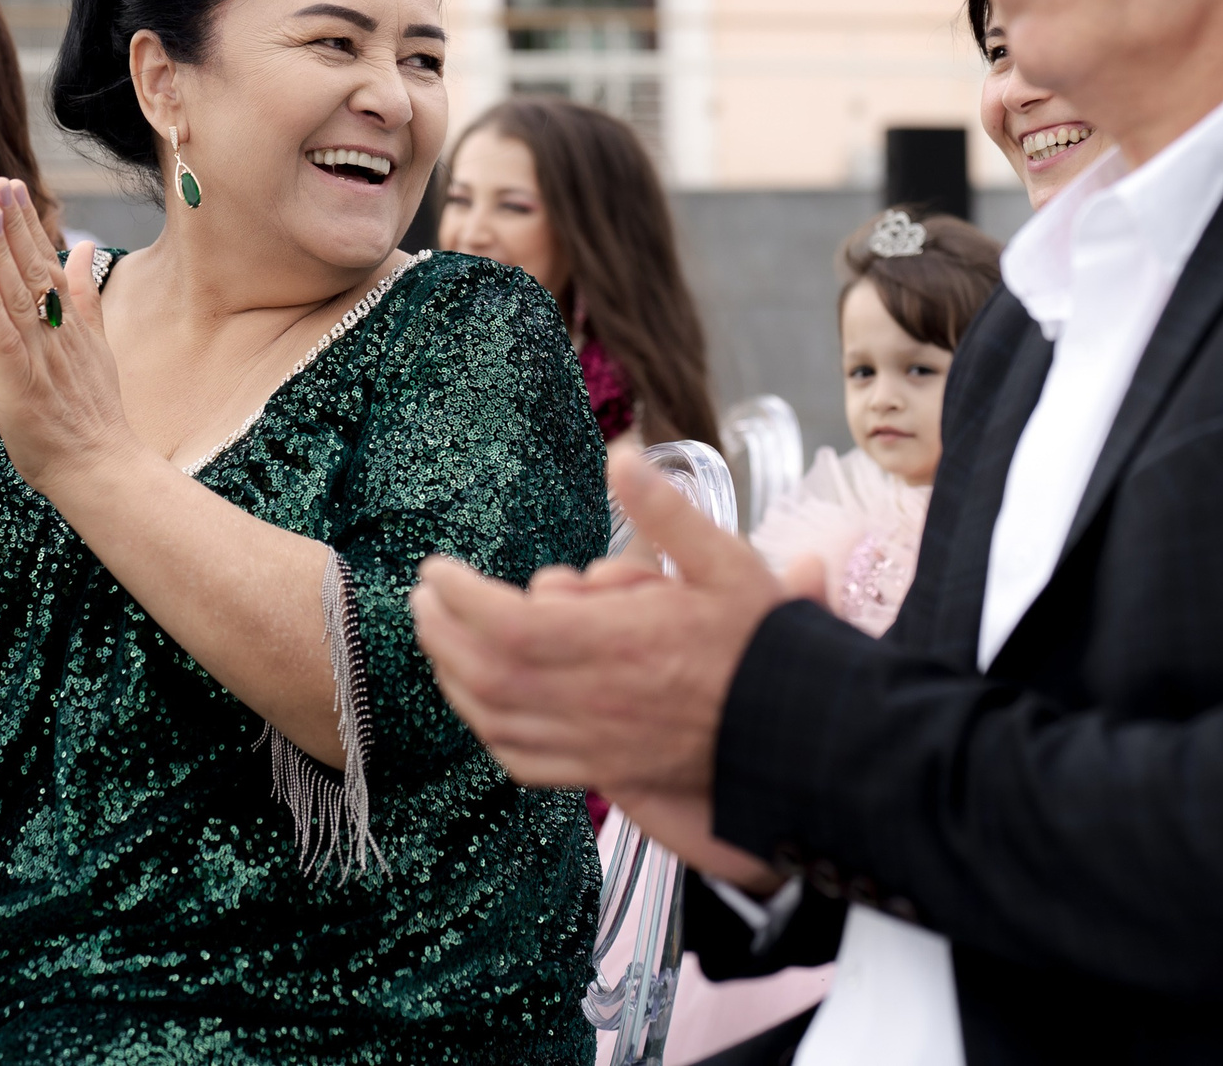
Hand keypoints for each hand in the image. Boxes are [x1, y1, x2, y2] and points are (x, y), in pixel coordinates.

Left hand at [0, 179, 141, 496]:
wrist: (99, 466)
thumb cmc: (91, 414)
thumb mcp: (94, 346)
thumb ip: (86, 296)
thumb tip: (85, 248)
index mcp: (66, 323)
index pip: (43, 263)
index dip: (26, 224)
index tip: (10, 187)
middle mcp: (55, 331)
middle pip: (32, 268)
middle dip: (15, 223)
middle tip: (0, 181)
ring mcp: (40, 354)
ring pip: (17, 294)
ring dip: (3, 251)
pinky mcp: (21, 381)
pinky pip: (4, 337)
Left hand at [413, 445, 821, 877]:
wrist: (798, 727)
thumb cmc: (761, 641)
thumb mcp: (724, 559)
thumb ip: (665, 510)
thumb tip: (622, 453)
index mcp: (618, 641)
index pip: (509, 623)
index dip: (459, 598)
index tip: (436, 569)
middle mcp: (597, 697)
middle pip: (488, 672)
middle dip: (441, 633)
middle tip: (423, 598)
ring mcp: (597, 742)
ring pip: (497, 719)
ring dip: (453, 678)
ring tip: (438, 639)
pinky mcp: (605, 769)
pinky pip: (524, 762)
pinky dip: (488, 731)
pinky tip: (479, 704)